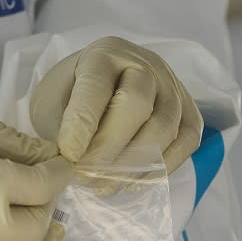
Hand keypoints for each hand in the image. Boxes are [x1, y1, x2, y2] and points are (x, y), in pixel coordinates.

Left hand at [28, 36, 202, 173]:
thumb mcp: (51, 104)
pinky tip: (132, 183)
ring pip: (164, 127)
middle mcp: (145, 64)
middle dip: (108, 147)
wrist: (103, 91)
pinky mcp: (190, 113)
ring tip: (102, 186)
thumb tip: (67, 165)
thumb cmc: (73, 98)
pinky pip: (185, 142)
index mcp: (104, 54)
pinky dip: (160, 169)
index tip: (68, 155)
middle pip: (136, 104)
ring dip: (132, 164)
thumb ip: (57, 129)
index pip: (96, 85)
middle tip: (85, 176)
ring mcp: (173, 88)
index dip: (83, 123)